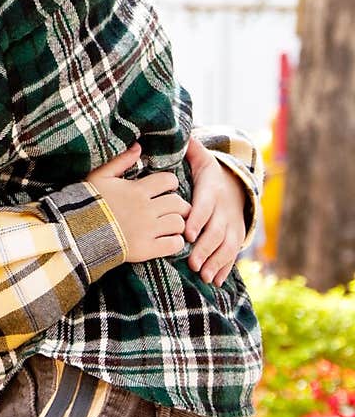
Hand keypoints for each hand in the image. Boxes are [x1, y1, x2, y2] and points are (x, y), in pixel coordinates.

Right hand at [87, 143, 190, 264]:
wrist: (77, 232)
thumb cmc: (86, 203)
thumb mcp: (99, 177)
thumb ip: (120, 161)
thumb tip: (138, 146)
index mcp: (137, 190)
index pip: (169, 181)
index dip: (171, 183)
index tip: (167, 188)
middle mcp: (146, 209)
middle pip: (178, 203)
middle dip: (180, 204)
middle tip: (175, 208)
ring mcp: (147, 230)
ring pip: (178, 223)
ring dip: (178, 223)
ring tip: (172, 224)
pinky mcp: (146, 249)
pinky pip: (174, 245)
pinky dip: (176, 242)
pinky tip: (169, 239)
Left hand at [183, 135, 247, 286]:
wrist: (234, 186)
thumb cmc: (208, 174)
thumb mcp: (201, 158)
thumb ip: (190, 149)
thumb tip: (180, 134)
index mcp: (212, 191)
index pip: (205, 205)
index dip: (198, 218)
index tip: (187, 232)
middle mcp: (224, 210)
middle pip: (216, 230)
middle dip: (205, 247)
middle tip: (193, 262)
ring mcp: (232, 225)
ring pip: (226, 245)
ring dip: (216, 261)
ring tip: (204, 275)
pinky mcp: (235, 237)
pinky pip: (232, 254)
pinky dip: (225, 268)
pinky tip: (216, 281)